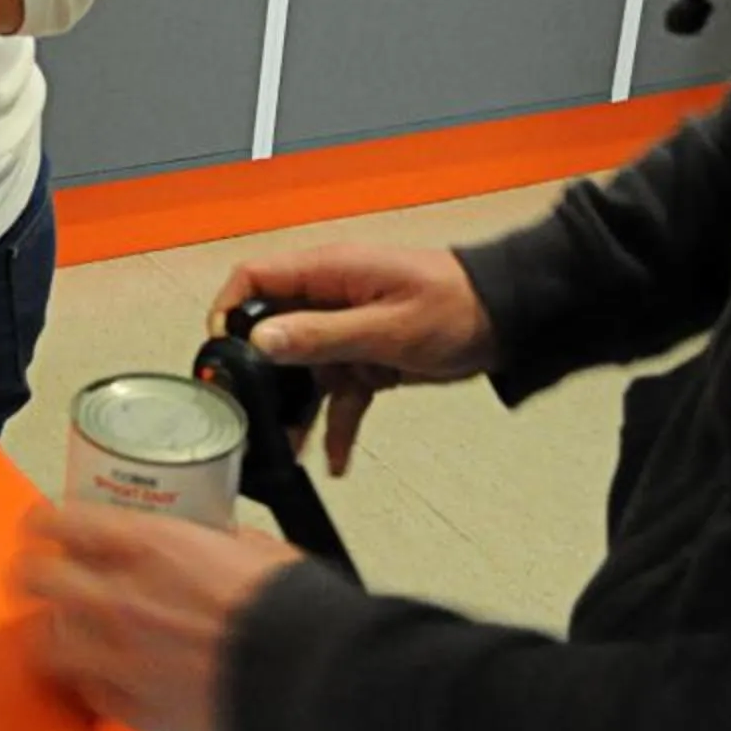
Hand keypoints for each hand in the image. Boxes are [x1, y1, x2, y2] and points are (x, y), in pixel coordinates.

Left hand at [17, 504, 305, 730]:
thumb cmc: (291, 613)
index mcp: (150, 545)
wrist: (306, 679)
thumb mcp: (255, 550)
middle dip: (32, 575)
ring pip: (48, 642)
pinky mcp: (133, 707)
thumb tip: (221, 544)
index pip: (61, 520)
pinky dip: (92, 684)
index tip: (43, 526)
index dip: (44, 521)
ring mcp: (120, 655)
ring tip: (63, 633)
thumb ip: (219, 544)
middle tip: (38, 577)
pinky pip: (89, 693)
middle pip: (36, 578)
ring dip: (53, 634)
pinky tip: (103, 679)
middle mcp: (121, 596)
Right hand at [209, 244, 497, 475]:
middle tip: (252, 413)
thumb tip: (262, 339)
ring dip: (299, 410)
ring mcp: (347, 328)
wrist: (509, 321)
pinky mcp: (366, 356)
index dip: (229, 312)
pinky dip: (337, 423)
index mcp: (329, 273)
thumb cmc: (458, 305)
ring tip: (292, 448)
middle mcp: (330, 298)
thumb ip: (321, 335)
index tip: (221, 353)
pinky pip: (338, 392)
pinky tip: (337, 457)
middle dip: (262, 376)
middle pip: (274, 332)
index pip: (255, 280)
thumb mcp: (385, 328)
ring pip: (305, 372)